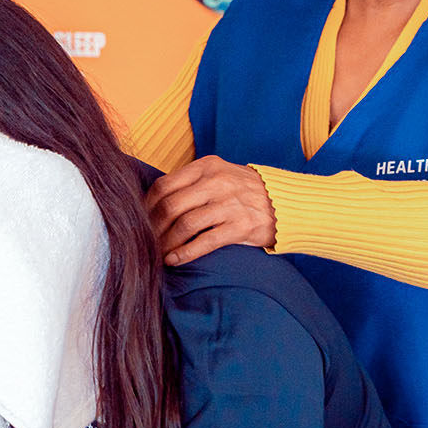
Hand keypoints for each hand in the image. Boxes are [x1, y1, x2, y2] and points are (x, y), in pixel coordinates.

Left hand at [143, 157, 275, 264]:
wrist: (286, 203)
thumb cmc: (245, 191)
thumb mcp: (220, 174)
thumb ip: (192, 182)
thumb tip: (154, 200)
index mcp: (207, 166)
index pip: (164, 185)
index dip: (147, 206)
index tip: (140, 220)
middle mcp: (217, 182)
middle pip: (171, 206)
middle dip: (153, 227)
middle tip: (146, 241)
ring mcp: (230, 204)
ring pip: (185, 225)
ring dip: (166, 243)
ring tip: (159, 253)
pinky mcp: (241, 226)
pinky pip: (204, 242)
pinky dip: (185, 253)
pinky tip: (174, 261)